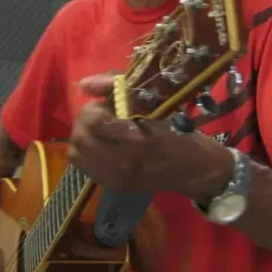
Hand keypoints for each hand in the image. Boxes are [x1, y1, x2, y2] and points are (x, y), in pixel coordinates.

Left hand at [67, 73, 233, 199]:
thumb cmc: (179, 129)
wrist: (195, 168)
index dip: (94, 108)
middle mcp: (123, 163)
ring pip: (76, 154)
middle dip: (85, 121)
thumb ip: (118, 87)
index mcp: (136, 138)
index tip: (106, 104)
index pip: (93, 121)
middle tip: (100, 116)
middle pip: (79, 138)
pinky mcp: (115, 187)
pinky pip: (85, 167)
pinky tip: (103, 146)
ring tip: (100, 131)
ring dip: (83, 138)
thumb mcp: (156, 102)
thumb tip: (84, 84)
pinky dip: (88, 153)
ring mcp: (117, 178)